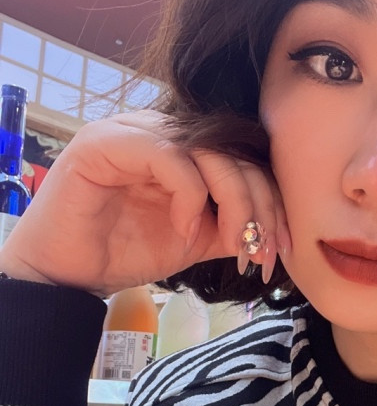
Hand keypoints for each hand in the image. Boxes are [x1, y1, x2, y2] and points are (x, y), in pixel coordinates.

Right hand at [0, 111, 288, 296]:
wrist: (68, 273)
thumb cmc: (125, 251)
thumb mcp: (195, 239)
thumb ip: (231, 226)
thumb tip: (273, 231)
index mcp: (186, 151)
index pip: (244, 162)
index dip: (271, 203)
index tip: (279, 249)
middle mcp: (165, 133)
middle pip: (235, 156)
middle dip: (260, 208)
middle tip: (262, 253)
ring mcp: (136, 132)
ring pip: (210, 154)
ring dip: (235, 204)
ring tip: (235, 246)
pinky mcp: (109, 142)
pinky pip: (170, 158)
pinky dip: (190, 197)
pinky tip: (185, 231)